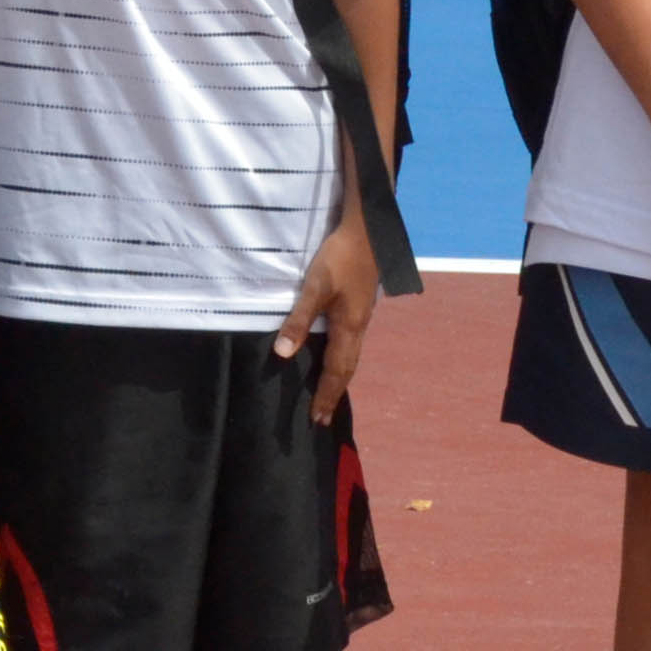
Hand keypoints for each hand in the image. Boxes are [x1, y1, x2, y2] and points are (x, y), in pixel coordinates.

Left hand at [271, 204, 380, 423]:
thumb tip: (282, 354)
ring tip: (328, 394)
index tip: (318, 418)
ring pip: (350, 356)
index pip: (336, 371)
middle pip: (347, 369)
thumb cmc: (339, 258)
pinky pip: (350, 343)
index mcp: (349, 328)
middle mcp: (358, 327)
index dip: (326, 395)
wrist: (367, 232)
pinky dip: (341, 359)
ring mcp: (360, 317)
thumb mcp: (314, 287)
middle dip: (334, 393)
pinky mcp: (358, 306)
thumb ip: (299, 320)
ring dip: (339, 377)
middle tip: (323, 417)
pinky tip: (334, 356)